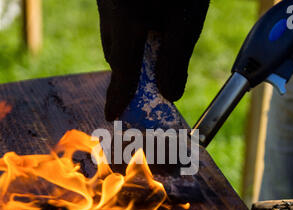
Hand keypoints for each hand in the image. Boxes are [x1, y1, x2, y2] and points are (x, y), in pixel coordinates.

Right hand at [97, 0, 209, 120]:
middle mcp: (109, 9)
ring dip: (128, 55)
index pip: (122, 66)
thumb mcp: (186, 20)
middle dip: (127, 76)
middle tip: (139, 93)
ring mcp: (106, 1)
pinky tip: (144, 33)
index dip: (118, 95)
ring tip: (149, 61)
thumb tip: (169, 95)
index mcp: (126, 16)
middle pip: (115, 55)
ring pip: (113, 40)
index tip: (111, 115)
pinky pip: (115, 25)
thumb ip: (175, 59)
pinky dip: (127, 37)